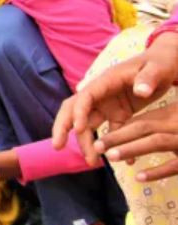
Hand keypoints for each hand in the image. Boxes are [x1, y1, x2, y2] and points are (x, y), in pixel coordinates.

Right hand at [53, 32, 177, 163]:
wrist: (166, 64)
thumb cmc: (160, 62)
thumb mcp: (158, 67)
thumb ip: (149, 78)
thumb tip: (141, 91)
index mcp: (105, 81)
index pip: (85, 97)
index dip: (79, 113)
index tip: (79, 130)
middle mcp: (100, 94)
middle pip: (74, 110)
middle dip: (63, 128)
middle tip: (57, 147)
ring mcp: (108, 106)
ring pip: (88, 126)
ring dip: (86, 143)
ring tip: (92, 162)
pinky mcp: (118, 115)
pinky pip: (111, 133)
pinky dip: (113, 146)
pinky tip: (124, 162)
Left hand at [92, 103, 177, 180]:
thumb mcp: (177, 122)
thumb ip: (164, 126)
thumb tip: (133, 135)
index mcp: (174, 113)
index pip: (143, 119)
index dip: (120, 130)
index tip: (101, 139)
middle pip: (145, 127)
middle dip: (118, 137)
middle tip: (96, 147)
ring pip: (157, 141)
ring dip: (131, 148)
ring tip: (110, 157)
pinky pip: (175, 165)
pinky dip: (157, 171)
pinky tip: (138, 177)